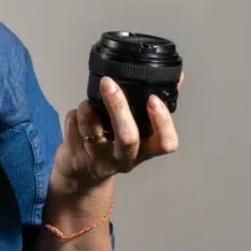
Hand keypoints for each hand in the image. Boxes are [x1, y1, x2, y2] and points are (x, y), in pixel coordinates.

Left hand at [50, 73, 183, 196]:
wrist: (82, 173)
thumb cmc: (113, 145)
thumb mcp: (138, 132)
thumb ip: (153, 107)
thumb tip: (176, 77)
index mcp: (144, 150)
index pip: (165, 143)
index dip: (162, 122)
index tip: (153, 99)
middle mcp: (123, 158)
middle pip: (127, 136)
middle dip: (118, 106)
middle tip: (109, 83)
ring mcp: (98, 156)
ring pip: (91, 126)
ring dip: (87, 106)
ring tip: (89, 101)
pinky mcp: (75, 152)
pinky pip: (73, 122)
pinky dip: (75, 113)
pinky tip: (79, 116)